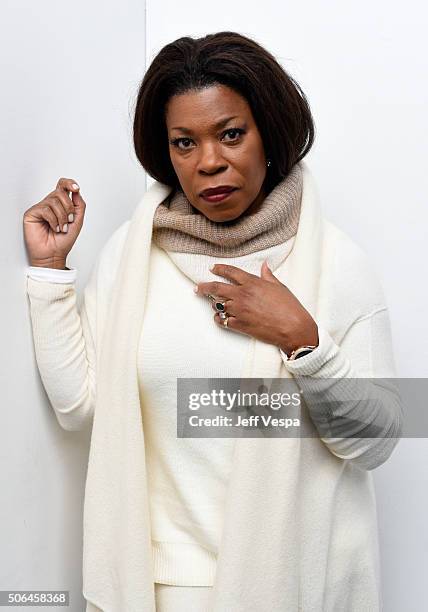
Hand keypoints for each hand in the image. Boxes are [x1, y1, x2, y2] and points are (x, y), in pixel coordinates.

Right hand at [23, 177, 85, 267]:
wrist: (54, 254)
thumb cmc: (63, 241)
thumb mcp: (78, 221)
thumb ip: (79, 205)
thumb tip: (76, 191)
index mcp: (61, 204)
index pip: (63, 186)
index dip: (69, 183)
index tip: (76, 188)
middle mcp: (50, 204)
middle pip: (60, 192)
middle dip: (69, 207)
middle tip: (70, 221)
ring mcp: (41, 208)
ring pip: (53, 201)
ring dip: (62, 217)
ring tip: (61, 228)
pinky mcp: (32, 213)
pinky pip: (45, 209)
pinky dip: (53, 220)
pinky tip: (54, 228)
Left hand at [194, 261, 318, 354]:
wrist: (293, 328)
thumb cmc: (289, 307)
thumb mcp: (279, 287)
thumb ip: (268, 276)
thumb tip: (264, 266)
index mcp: (252, 283)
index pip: (230, 272)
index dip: (219, 269)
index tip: (213, 268)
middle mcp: (242, 295)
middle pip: (216, 288)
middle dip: (204, 286)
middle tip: (198, 287)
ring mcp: (239, 310)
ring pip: (217, 304)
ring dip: (213, 303)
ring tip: (212, 303)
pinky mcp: (239, 325)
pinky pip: (222, 320)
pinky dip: (219, 318)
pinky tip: (219, 316)